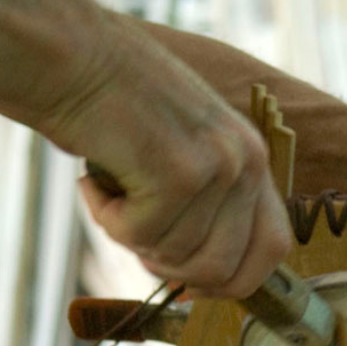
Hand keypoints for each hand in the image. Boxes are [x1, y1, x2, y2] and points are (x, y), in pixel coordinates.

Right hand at [45, 13, 292, 298]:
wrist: (73, 59)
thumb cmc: (116, 112)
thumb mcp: (182, 156)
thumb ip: (206, 210)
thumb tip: (204, 283)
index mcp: (252, 159)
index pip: (273, 249)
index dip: (232, 281)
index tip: (192, 285)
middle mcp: (245, 161)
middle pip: (223, 270)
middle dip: (172, 270)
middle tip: (134, 233)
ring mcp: (217, 166)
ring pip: (178, 257)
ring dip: (132, 237)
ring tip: (112, 192)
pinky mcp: (179, 173)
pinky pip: (141, 236)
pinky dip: (107, 218)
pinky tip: (94, 180)